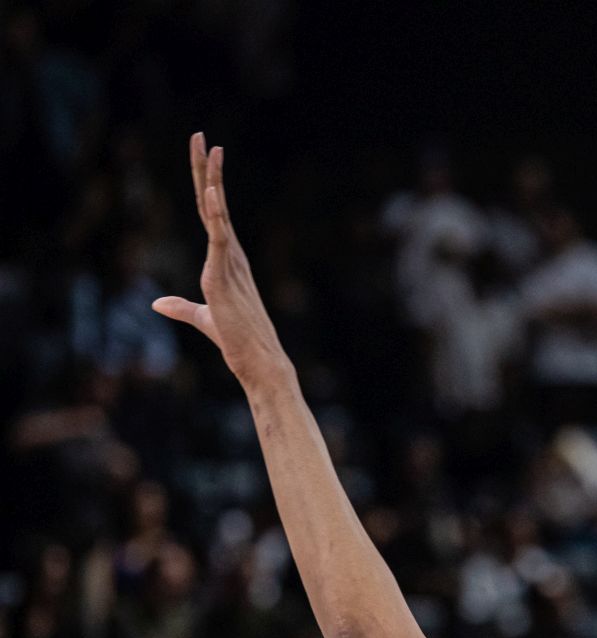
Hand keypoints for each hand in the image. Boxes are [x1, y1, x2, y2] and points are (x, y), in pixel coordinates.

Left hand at [152, 133, 288, 386]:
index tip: (203, 156)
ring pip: (218, 212)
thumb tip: (157, 302)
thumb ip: (181, 306)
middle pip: (214, 203)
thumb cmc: (237, 341)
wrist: (258, 361)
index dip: (205, 184)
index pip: (211, 215)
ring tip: (211, 148)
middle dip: (207, 169)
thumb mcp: (202, 317)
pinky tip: (210, 191)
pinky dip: (215, 214)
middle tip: (202, 136)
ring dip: (213, 179)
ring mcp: (229, 262)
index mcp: (226, 260)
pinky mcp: (224, 274)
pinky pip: (220, 237)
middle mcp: (230, 255)